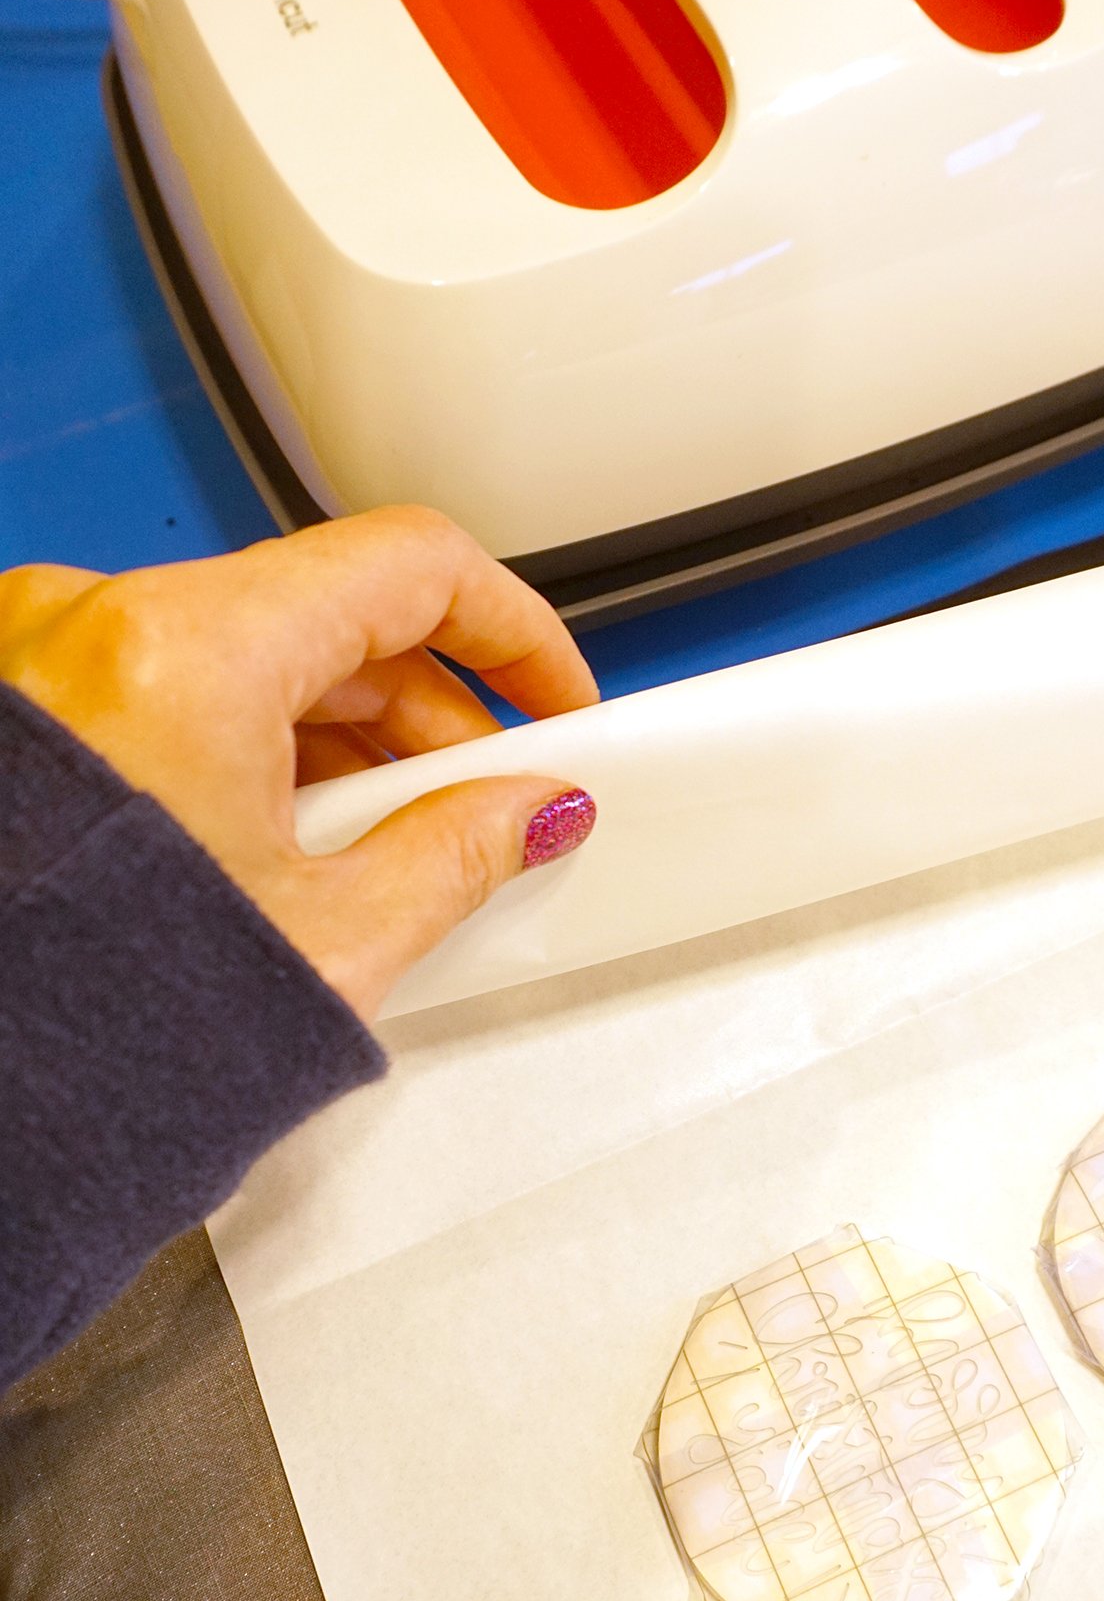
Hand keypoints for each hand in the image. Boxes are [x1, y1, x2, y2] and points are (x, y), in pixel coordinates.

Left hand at [0, 509, 598, 1018]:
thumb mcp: (322, 944)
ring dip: (346, 734)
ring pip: (253, 651)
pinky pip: (175, 688)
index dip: (515, 629)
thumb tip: (530, 810)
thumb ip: (455, 854)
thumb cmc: (67, 1037)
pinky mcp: (18, 708)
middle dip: (431, 707)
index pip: (411, 563)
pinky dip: (255, 746)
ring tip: (388, 848)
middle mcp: (98, 621)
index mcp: (184, 650)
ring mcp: (46, 659)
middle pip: (330, 612)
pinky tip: (292, 844)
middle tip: (491, 797)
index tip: (554, 694)